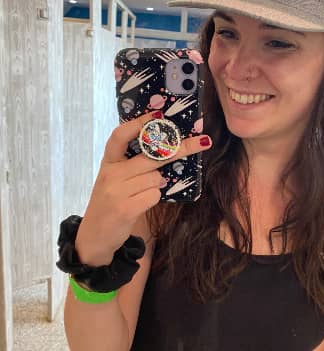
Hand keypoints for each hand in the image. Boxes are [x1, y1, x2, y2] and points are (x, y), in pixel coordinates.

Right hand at [75, 111, 211, 265]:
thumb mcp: (114, 180)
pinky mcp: (125, 208)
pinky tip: (140, 204)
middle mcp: (111, 173)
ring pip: (156, 177)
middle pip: (151, 156)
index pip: (120, 136)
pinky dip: (153, 198)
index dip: (138, 123)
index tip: (159, 114)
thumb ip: (131, 165)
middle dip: (179, 148)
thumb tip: (165, 151)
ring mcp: (117, 191)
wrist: (94, 236)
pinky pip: (154, 195)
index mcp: (108, 163)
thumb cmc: (110, 203)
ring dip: (156, 185)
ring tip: (140, 194)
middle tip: (203, 142)